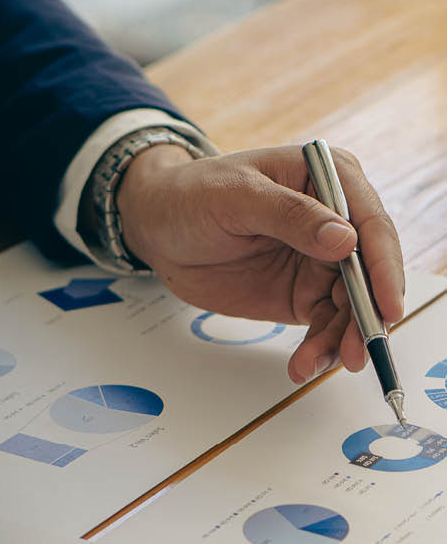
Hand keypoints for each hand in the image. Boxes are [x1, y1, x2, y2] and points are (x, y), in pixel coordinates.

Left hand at [117, 143, 403, 383]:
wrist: (157, 227)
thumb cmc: (193, 194)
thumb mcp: (236, 198)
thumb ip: (290, 216)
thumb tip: (344, 239)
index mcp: (329, 179)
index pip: (371, 224)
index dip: (384, 267)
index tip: (387, 305)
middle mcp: (335, 220)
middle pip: (370, 272)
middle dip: (368, 315)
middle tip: (357, 351)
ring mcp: (322, 261)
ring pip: (353, 306)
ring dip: (343, 339)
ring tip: (315, 363)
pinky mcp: (305, 293)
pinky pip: (327, 325)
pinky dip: (321, 348)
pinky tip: (303, 364)